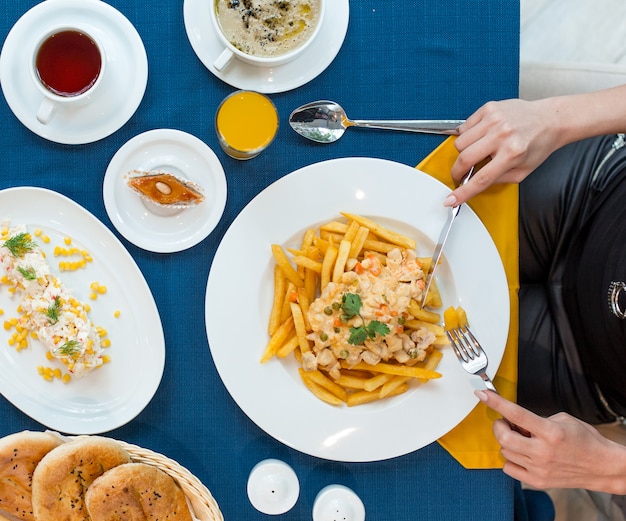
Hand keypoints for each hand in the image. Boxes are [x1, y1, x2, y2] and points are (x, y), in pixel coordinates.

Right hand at [444, 99, 562, 205]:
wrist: (550, 119)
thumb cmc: (538, 144)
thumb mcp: (522, 172)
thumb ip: (497, 180)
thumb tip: (473, 184)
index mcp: (512, 153)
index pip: (481, 178)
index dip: (463, 192)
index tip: (451, 199)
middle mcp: (502, 134)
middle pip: (464, 158)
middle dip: (458, 171)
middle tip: (461, 174)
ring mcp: (494, 119)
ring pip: (460, 142)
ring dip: (464, 151)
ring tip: (479, 149)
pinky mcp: (488, 108)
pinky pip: (464, 127)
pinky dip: (468, 135)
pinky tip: (481, 136)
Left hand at [476, 390, 625, 493]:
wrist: (602, 467)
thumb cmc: (584, 440)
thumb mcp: (562, 419)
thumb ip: (536, 418)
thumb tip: (512, 419)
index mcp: (551, 432)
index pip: (516, 414)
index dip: (496, 402)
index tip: (482, 394)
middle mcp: (543, 452)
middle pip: (503, 437)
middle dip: (499, 426)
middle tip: (506, 423)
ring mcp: (539, 469)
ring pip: (504, 452)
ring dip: (507, 442)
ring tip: (523, 439)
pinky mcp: (538, 481)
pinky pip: (509, 468)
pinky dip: (511, 458)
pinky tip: (523, 453)